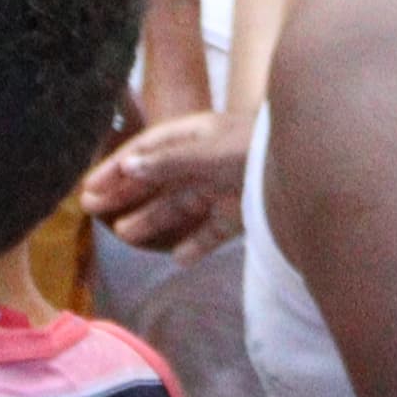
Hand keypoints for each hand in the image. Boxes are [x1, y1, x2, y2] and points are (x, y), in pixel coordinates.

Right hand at [82, 107, 250, 253]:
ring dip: (152, 219)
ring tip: (125, 235)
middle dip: (126, 192)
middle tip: (91, 211)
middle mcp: (205, 160)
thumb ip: (169, 161)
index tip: (89, 186)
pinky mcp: (240, 213)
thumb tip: (129, 165)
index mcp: (196, 136)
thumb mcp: (208, 152)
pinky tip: (178, 260)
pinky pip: (211, 231)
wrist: (307, 166)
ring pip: (180, 205)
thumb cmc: (254, 149)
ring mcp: (222, 186)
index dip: (117, 166)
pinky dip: (195, 244)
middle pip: (158, 177)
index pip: (147, 149)